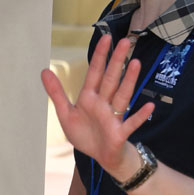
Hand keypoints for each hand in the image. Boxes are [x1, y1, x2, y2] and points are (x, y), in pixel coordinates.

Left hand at [42, 34, 153, 178]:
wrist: (100, 157)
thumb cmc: (86, 134)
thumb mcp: (66, 114)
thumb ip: (56, 93)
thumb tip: (44, 71)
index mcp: (89, 97)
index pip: (95, 72)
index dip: (100, 56)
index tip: (107, 37)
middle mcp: (103, 103)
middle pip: (111, 79)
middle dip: (117, 61)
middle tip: (125, 41)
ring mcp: (113, 117)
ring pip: (122, 95)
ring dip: (129, 81)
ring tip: (137, 63)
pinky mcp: (120, 132)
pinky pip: (131, 123)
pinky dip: (140, 116)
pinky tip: (149, 106)